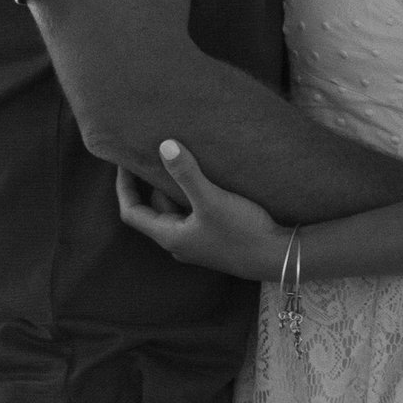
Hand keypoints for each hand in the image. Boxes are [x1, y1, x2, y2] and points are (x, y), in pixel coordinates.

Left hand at [115, 140, 283, 279]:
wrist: (278, 257)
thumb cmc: (243, 232)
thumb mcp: (212, 199)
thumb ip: (186, 173)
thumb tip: (164, 146)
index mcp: (170, 236)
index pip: (132, 212)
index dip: (124, 187)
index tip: (123, 162)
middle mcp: (179, 241)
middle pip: (155, 208)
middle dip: (152, 182)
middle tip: (153, 153)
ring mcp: (197, 241)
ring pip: (177, 209)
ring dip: (175, 187)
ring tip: (179, 159)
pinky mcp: (215, 237)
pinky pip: (194, 212)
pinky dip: (192, 194)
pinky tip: (205, 178)